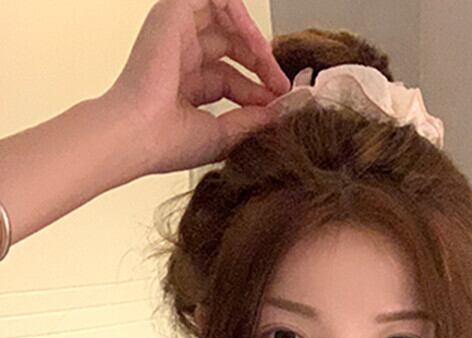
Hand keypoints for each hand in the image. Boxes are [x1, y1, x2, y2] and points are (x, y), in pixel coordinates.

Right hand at [102, 0, 291, 174]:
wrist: (139, 135)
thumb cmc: (169, 143)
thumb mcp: (225, 134)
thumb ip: (255, 119)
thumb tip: (285, 108)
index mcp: (187, 85)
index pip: (233, 77)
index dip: (260, 85)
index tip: (282, 100)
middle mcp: (180, 57)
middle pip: (232, 45)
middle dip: (261, 62)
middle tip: (280, 83)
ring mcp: (176, 33)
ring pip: (224, 18)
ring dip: (253, 37)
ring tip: (268, 60)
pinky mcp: (172, 13)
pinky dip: (238, 13)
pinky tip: (253, 41)